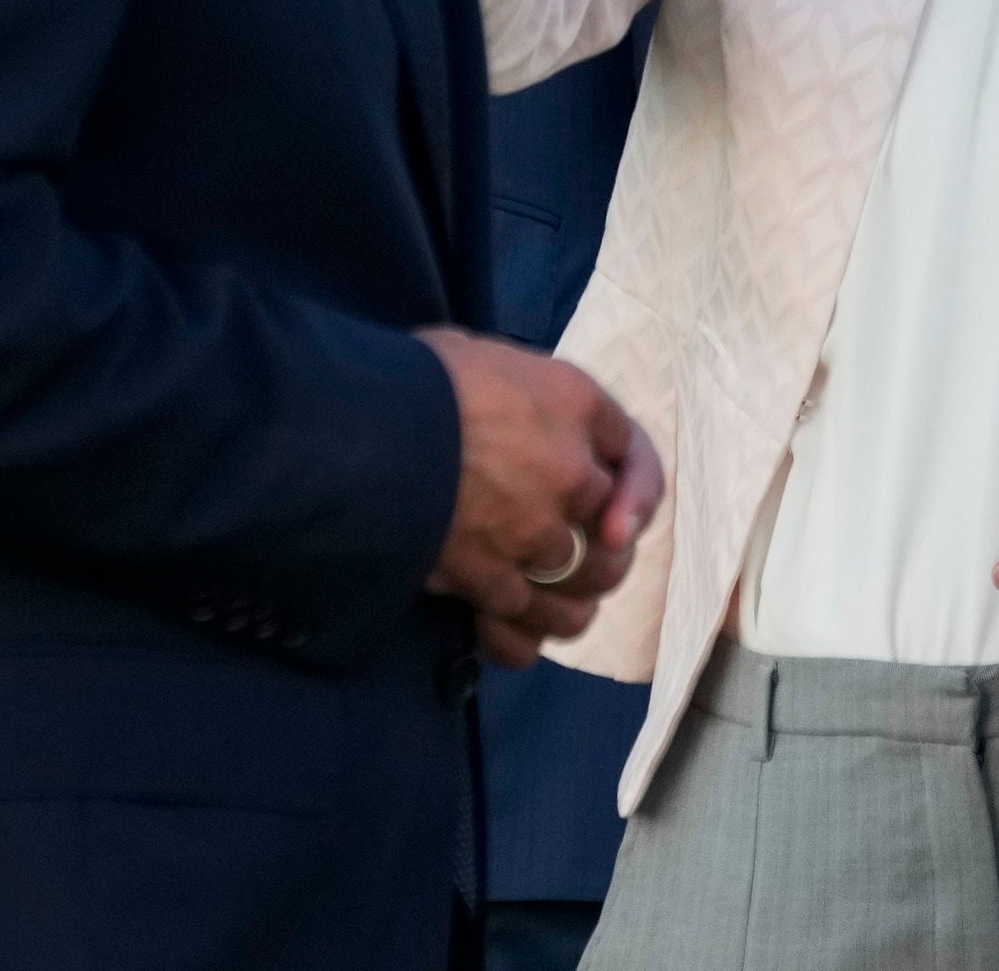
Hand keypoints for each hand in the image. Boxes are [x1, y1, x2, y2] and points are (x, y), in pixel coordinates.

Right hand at [419, 327, 661, 664]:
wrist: (362, 427)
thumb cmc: (413, 379)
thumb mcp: (482, 359)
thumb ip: (521, 395)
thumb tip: (511, 410)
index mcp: (574, 402)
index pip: (636, 454)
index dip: (637, 492)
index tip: (618, 518)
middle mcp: (570, 469)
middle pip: (615, 538)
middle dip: (601, 560)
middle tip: (580, 570)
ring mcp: (535, 529)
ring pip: (579, 592)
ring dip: (566, 608)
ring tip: (549, 611)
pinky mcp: (492, 577)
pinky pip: (525, 625)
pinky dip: (516, 638)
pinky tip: (501, 632)